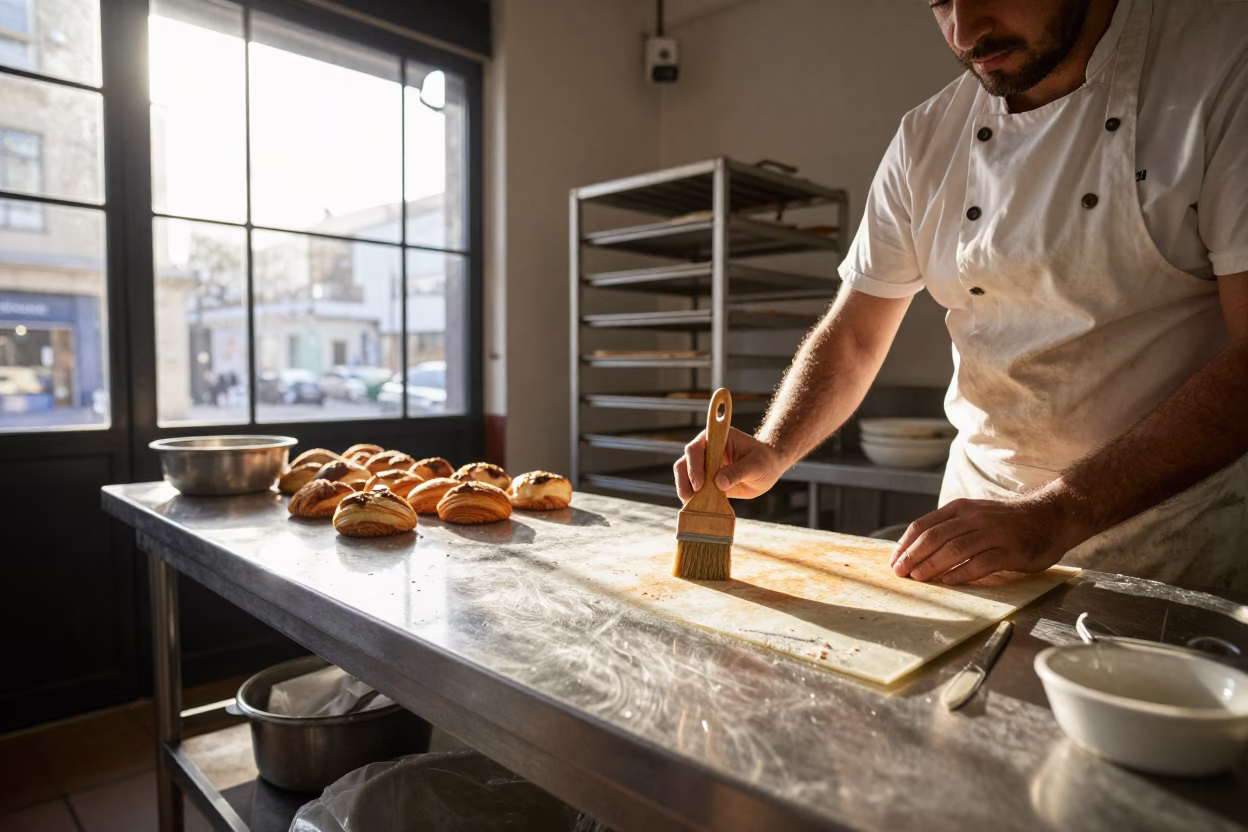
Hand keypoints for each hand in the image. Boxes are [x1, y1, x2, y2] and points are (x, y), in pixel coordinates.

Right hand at [674, 427, 787, 501]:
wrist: (769, 467)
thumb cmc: (764, 460)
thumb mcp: (756, 465)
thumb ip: (738, 472)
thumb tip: (719, 483)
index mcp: (716, 438)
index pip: (696, 449)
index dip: (694, 465)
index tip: (700, 484)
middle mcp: (706, 450)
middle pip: (685, 463)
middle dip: (685, 481)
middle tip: (690, 498)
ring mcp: (704, 465)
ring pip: (684, 476)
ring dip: (686, 490)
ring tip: (692, 505)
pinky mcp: (706, 480)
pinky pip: (694, 489)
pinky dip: (694, 498)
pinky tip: (698, 508)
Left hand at [888, 494, 1086, 584]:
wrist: (1051, 516)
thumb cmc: (1008, 521)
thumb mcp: (975, 514)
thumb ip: (951, 527)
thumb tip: (917, 549)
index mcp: (960, 508)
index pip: (923, 525)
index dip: (905, 545)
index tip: (894, 561)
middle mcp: (974, 517)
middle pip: (935, 537)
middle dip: (913, 556)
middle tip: (900, 573)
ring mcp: (993, 533)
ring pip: (954, 549)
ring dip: (932, 565)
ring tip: (918, 578)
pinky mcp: (1010, 551)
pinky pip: (981, 563)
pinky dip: (962, 573)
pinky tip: (949, 581)